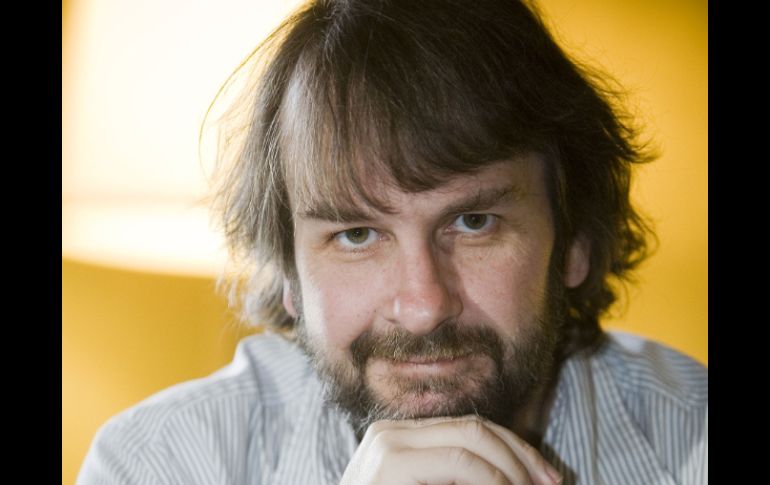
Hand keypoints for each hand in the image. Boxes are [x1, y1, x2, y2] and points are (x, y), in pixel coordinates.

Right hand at [339, 415, 562, 484]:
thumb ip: (455, 480)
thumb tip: (518, 475)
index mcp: (400, 438)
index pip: (470, 428)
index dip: (516, 448)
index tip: (548, 478)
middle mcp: (391, 432)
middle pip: (474, 427)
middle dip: (521, 455)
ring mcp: (387, 444)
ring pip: (470, 438)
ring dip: (510, 468)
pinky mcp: (389, 464)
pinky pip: (457, 462)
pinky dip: (491, 479)